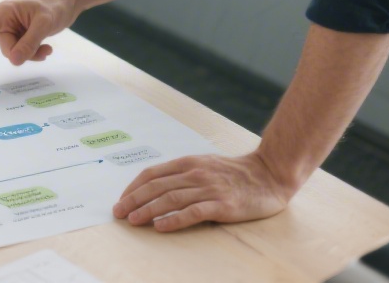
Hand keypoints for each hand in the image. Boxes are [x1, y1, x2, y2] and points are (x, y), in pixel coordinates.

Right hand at [0, 0, 79, 64]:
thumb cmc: (56, 4)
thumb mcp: (44, 24)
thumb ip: (28, 43)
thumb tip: (14, 61)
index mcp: (4, 12)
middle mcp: (6, 20)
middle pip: (6, 48)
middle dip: (23, 53)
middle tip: (43, 50)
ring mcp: (14, 27)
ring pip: (15, 51)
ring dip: (31, 54)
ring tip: (47, 48)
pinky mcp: (23, 32)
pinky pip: (23, 49)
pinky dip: (34, 52)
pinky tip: (47, 47)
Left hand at [112, 151, 294, 232]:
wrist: (269, 174)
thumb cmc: (235, 172)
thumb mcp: (205, 165)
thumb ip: (183, 173)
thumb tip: (155, 186)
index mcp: (189, 163)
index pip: (152, 174)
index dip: (134, 187)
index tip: (121, 200)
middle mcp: (196, 174)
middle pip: (157, 187)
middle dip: (134, 199)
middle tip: (118, 213)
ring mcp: (209, 189)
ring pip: (171, 199)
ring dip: (148, 210)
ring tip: (133, 220)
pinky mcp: (223, 205)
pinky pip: (193, 212)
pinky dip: (174, 220)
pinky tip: (161, 226)